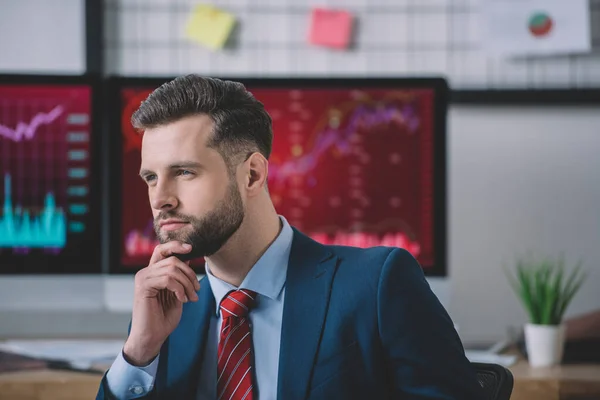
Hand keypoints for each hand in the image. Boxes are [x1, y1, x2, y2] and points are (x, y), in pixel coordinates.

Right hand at [123, 241, 199, 365]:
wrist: (152, 337)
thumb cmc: (163, 318)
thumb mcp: (177, 294)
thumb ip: (180, 277)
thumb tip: (188, 259)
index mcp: (153, 272)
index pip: (162, 250)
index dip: (176, 245)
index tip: (191, 248)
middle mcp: (145, 272)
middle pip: (172, 259)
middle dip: (190, 274)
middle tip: (197, 290)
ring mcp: (143, 278)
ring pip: (172, 269)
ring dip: (187, 284)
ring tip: (192, 297)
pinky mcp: (143, 287)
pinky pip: (167, 279)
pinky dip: (179, 289)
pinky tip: (182, 300)